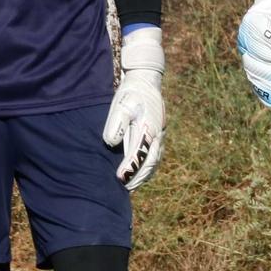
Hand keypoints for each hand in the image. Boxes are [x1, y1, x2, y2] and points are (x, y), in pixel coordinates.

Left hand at [103, 27, 165, 189]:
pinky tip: (136, 176)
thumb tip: (111, 142)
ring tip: (129, 187)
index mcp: (149, 129)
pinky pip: (153, 157)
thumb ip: (117, 122)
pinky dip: (146, 169)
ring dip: (142, 176)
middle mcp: (157, 136)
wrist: (146, 82)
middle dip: (137, 177)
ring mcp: (159, 137)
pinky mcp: (157, 137)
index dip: (130, 168)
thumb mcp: (123, 103)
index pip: (140, 154)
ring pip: (153, 162)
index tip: (120, 179)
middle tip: (124, 189)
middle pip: (149, 163)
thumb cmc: (132, 93)